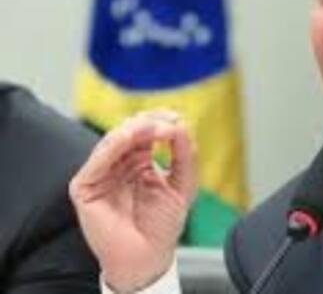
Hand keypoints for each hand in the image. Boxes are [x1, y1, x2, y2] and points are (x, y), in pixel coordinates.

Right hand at [69, 110, 196, 291]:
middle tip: (168, 123)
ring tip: (154, 128)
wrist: (148, 257)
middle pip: (127, 131)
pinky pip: (97, 161)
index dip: (159, 121)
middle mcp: (117, 164)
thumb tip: (180, 124)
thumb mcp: (183, 184)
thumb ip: (185, 155)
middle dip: (149, 123)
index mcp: (138, 161)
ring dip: (134, 130)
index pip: (144, 131)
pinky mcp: (84, 187)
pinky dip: (114, 145)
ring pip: (111, 141)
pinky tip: (131, 137)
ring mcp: (100, 174)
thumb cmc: (162, 225)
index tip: (177, 119)